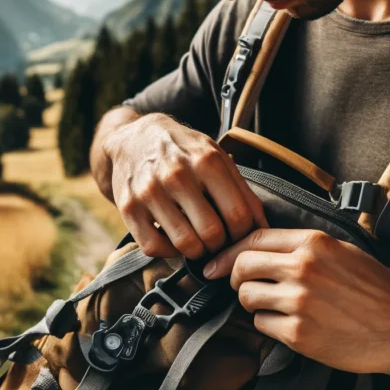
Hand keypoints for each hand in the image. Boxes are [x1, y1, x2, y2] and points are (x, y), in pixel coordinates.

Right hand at [103, 113, 267, 259]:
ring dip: (197, 251)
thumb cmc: (182, 150)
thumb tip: (261, 226)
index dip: (243, 234)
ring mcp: (150, 192)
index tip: (239, 236)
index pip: (238, 215)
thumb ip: (241, 189)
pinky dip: (168, 251)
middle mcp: (177, 175)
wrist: (133, 138)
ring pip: (185, 244)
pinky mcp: (128, 208)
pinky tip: (173, 239)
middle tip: (218, 241)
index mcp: (206, 160)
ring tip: (198, 242)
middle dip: (220, 245)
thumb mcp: (216, 156)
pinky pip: (154, 247)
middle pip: (212, 233)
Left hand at [202, 228, 389, 375]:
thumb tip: (263, 249)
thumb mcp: (344, 252)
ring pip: (247, 298)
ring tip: (275, 307)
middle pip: (242, 267)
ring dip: (254, 304)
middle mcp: (303, 268)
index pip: (253, 238)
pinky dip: (270, 326)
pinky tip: (291, 325)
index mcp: (313, 243)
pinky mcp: (298, 334)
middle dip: (236, 279)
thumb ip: (305, 247)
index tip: (215, 264)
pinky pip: (262, 326)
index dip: (228, 252)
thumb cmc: (378, 291)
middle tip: (245, 288)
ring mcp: (299, 302)